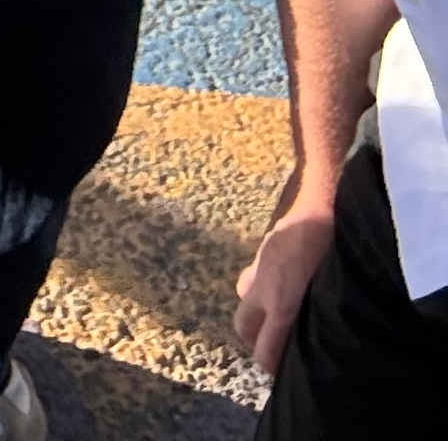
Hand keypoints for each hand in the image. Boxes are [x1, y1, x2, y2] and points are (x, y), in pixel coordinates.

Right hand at [235, 200, 337, 373]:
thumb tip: (320, 339)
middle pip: (243, 325)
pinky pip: (254, 274)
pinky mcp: (263, 248)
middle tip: (275, 345)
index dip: (269, 365)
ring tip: (274, 314)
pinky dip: (261, 284)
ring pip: (243, 296)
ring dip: (254, 310)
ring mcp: (260, 264)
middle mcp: (263, 288)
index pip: (263, 348)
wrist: (321, 202)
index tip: (282, 372)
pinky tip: (281, 281)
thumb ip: (317, 316)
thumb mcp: (329, 290)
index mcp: (281, 304)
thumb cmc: (331, 250)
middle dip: (254, 341)